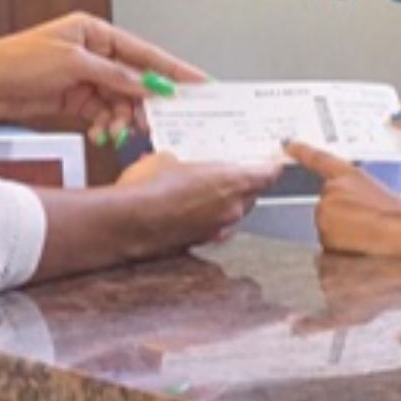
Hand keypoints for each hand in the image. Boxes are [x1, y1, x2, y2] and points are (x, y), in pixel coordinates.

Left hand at [0, 13, 203, 146]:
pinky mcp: (73, 99)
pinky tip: (103, 133)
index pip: (143, 52)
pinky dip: (106, 124)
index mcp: (93, 33)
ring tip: (121, 131)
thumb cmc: (13, 63)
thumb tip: (149, 83)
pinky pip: (102, 113)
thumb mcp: (71, 65)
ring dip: (123, 117)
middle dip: (147, 101)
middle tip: (160, 120)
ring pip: (120, 100)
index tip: (198, 83)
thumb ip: (115, 75)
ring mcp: (84, 77)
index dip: (173, 69)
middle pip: (135, 79)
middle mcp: (92, 53)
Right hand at [116, 152, 279, 247]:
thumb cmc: (150, 186)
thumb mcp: (166, 158)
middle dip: (244, 185)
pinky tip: (188, 210)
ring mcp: (218, 228)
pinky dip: (207, 218)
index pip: (268, 175)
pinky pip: (214, 226)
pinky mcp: (201, 242)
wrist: (129, 222)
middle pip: (252, 195)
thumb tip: (174, 161)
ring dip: (224, 203)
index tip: (272, 162)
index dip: (271, 167)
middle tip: (230, 173)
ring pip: (233, 212)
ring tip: (203, 190)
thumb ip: (182, 160)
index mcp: (233, 182)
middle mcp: (232, 208)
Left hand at [284, 141, 400, 259]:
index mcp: (349, 175)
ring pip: (327, 229)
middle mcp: (332, 190)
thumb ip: (356, 194)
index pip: (319, 159)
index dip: (302, 151)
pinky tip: (359, 248)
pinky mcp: (323, 234)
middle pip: (326, 208)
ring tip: (367, 237)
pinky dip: (340, 250)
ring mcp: (325, 212)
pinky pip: (327, 246)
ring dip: (341, 236)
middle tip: (366, 226)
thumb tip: (351, 210)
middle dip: (341, 219)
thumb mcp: (381, 194)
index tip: (287, 144)